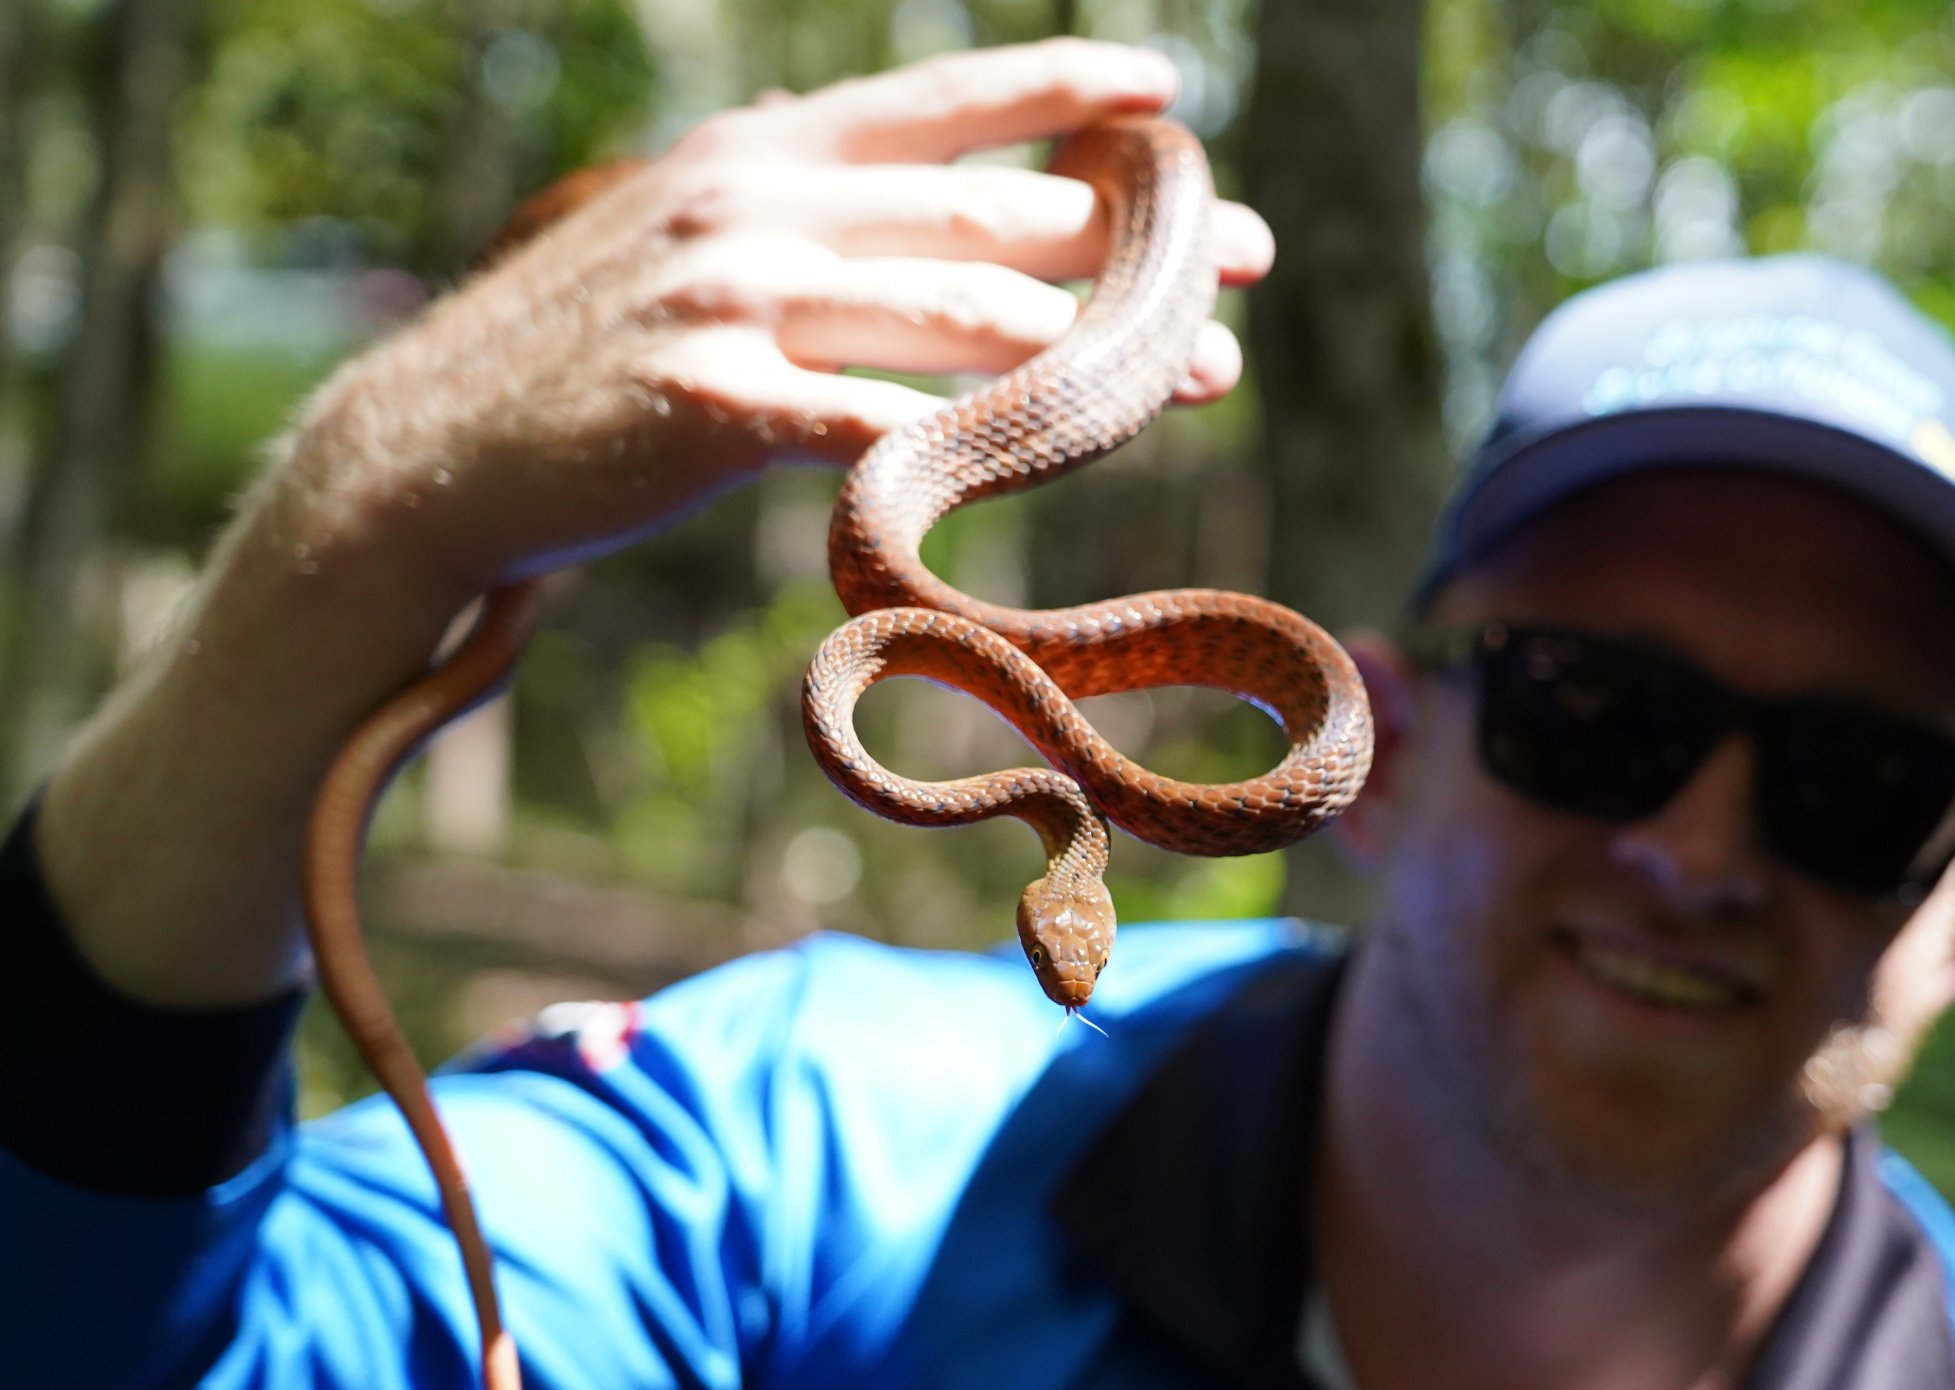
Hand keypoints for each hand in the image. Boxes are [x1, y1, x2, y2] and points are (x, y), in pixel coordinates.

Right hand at [260, 37, 1272, 608]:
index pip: (937, 107)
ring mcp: (731, 301)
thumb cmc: (582, 355)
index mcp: (762, 152)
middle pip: (980, 216)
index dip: (1060, 93)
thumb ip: (799, 207)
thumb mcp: (686, 237)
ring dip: (1087, 348)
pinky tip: (1048, 459)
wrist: (433, 451)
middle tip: (1249, 258)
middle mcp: (756, 204)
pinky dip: (964, 441)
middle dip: (1128, 239)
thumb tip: (891, 171)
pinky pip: (872, 422)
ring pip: (951, 316)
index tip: (1170, 101)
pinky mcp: (711, 406)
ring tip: (1194, 370)